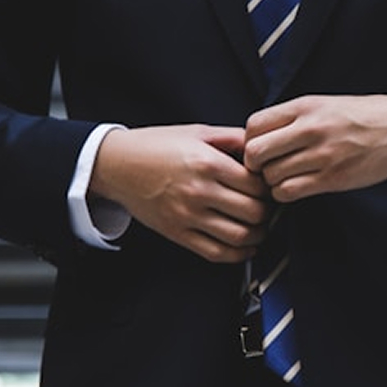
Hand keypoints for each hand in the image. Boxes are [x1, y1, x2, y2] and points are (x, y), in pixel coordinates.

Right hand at [90, 125, 269, 262]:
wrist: (117, 165)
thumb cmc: (156, 146)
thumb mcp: (197, 132)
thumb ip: (233, 138)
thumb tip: (262, 146)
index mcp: (207, 163)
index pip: (256, 184)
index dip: (270, 187)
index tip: (269, 186)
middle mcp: (199, 191)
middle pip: (253, 212)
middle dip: (267, 212)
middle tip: (268, 207)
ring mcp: (188, 216)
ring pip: (239, 236)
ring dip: (258, 235)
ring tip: (260, 227)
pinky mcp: (178, 233)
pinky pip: (216, 252)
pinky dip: (238, 254)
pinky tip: (245, 246)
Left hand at [244, 93, 386, 201]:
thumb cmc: (364, 116)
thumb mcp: (325, 104)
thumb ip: (293, 118)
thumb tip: (258, 138)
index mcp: (305, 106)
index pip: (253, 125)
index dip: (249, 141)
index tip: (260, 148)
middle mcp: (310, 129)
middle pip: (255, 153)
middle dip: (255, 165)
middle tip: (266, 168)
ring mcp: (322, 155)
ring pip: (271, 176)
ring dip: (272, 182)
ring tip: (285, 177)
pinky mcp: (333, 178)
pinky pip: (289, 192)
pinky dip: (285, 194)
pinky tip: (296, 187)